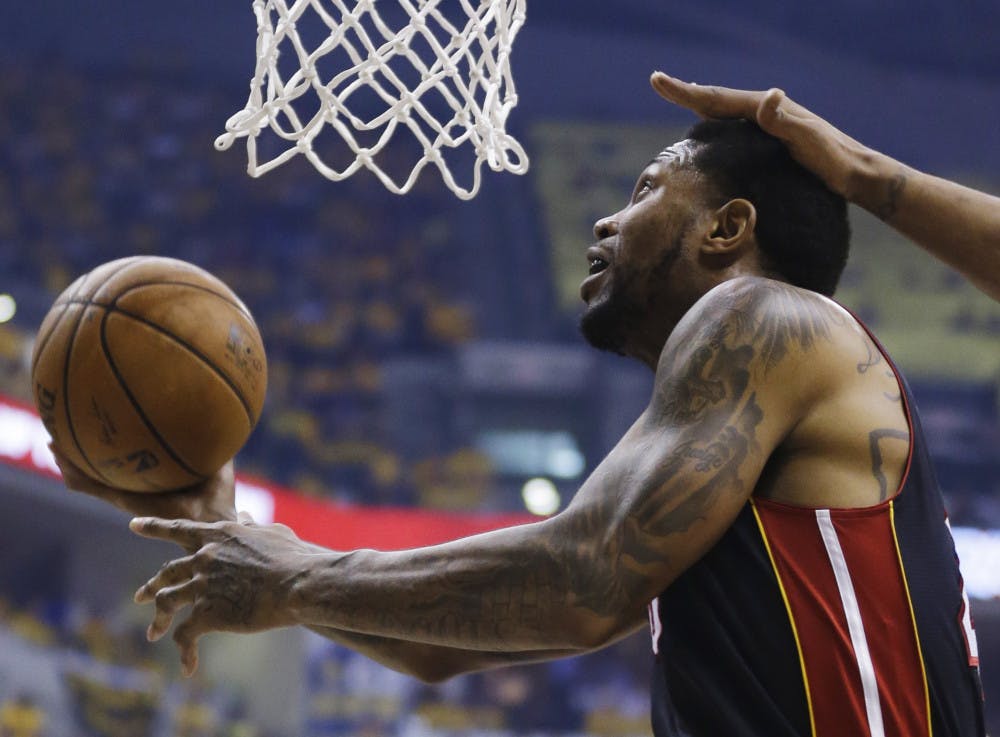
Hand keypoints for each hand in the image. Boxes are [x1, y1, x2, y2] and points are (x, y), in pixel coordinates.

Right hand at [51, 444, 237, 523]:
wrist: (213, 519)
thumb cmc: (217, 493)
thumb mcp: (214, 457)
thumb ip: (212, 438)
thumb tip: (216, 410)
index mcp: (152, 477)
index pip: (127, 462)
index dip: (111, 448)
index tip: (99, 427)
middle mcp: (135, 487)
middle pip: (101, 470)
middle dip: (83, 453)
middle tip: (66, 433)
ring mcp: (127, 496)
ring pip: (89, 479)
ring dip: (70, 463)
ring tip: (54, 443)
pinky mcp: (125, 503)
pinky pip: (94, 488)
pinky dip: (77, 476)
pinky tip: (64, 460)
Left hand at [130, 517, 316, 675]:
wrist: (298, 583)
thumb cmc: (293, 556)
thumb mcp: (272, 533)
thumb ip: (253, 526)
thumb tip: (246, 516)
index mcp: (218, 536)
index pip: (178, 529)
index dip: (153, 527)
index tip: (134, 525)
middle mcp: (204, 558)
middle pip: (167, 572)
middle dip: (152, 585)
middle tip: (140, 596)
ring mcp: (202, 585)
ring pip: (166, 602)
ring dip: (158, 620)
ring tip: (153, 633)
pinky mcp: (207, 614)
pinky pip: (185, 635)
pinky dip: (184, 652)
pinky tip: (188, 667)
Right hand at [650, 72, 869, 200]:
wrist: (858, 174)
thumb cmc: (834, 160)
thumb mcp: (808, 139)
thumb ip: (785, 119)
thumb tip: (768, 94)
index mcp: (768, 109)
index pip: (718, 98)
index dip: (685, 91)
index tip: (657, 80)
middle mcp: (768, 111)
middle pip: (718, 99)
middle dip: (687, 92)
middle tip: (659, 82)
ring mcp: (771, 126)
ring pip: (726, 111)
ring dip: (702, 104)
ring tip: (683, 99)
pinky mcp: (774, 141)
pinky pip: (736, 127)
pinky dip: (719, 122)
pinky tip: (716, 130)